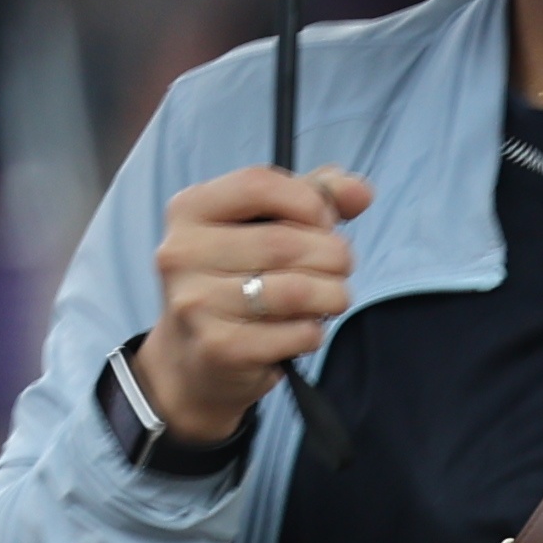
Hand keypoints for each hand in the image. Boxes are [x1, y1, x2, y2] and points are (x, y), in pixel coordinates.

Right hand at [144, 164, 373, 442]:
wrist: (197, 359)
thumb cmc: (241, 280)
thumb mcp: (269, 224)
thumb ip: (316, 196)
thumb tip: (360, 192)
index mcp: (189, 209)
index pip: (259, 184)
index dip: (309, 203)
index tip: (324, 223)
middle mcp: (181, 253)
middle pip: (286, 242)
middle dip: (334, 257)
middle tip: (337, 270)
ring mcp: (195, 302)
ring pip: (297, 291)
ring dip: (332, 296)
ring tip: (328, 299)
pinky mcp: (219, 348)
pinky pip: (297, 333)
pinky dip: (314, 332)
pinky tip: (301, 330)